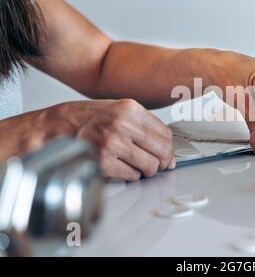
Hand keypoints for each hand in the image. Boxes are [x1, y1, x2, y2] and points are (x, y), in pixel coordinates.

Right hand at [45, 99, 174, 180]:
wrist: (55, 126)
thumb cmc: (86, 118)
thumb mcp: (117, 109)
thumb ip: (142, 124)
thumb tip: (165, 146)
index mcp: (131, 109)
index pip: (166, 134)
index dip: (169, 148)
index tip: (167, 155)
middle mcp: (124, 125)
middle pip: (162, 151)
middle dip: (162, 162)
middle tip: (156, 164)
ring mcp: (113, 144)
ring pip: (150, 166)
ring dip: (146, 170)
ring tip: (136, 165)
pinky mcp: (104, 162)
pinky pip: (131, 175)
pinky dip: (130, 175)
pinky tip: (121, 167)